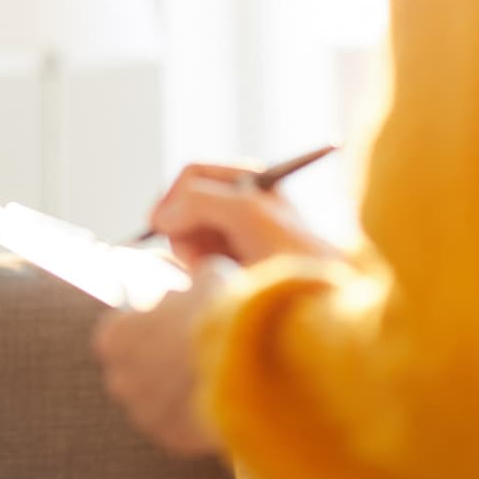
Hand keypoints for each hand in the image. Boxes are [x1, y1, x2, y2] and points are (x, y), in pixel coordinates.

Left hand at [92, 259, 233, 456]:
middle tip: (194, 348)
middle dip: (161, 358)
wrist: (249, 365)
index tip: (173, 319)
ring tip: (213, 376)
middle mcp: (118, 379)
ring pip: (157, 399)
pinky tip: (221, 400)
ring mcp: (143, 414)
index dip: (151, 322)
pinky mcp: (170, 440)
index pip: (123, 328)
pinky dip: (196, 415)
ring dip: (177, 389)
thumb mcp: (208, 278)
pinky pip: (181, 425)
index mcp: (113, 337)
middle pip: (137, 367)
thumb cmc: (221, 313)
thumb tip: (200, 282)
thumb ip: (195, 283)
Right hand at [148, 163, 336, 268]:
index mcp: (250, 181)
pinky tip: (217, 278)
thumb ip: (198, 202)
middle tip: (197, 255)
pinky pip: (193, 257)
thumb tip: (159, 219)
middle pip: (183, 203)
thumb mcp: (246, 213)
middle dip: (183, 229)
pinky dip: (196, 268)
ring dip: (190, 252)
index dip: (173, 197)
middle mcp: (240, 202)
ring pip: (185, 233)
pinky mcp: (229, 262)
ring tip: (214, 270)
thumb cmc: (293, 254)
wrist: (318, 303)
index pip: (193, 174)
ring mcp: (233, 233)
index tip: (160, 226)